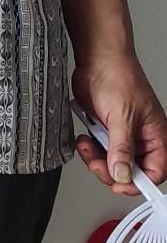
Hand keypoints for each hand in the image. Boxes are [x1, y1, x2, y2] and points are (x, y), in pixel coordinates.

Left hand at [71, 56, 166, 194]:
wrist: (97, 59)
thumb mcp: (121, 118)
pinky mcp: (106, 130)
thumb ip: (121, 149)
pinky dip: (90, 149)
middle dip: (111, 170)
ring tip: (88, 145)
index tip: (120, 183)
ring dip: (96, 159)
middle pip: (131, 171)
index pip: (156, 171)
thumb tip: (123, 175)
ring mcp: (123, 134)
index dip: (139, 182)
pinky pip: (100, 151)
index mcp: (156, 135)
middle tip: (97, 162)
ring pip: (112, 163)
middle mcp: (141, 137)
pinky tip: (85, 139)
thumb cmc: (118, 77)